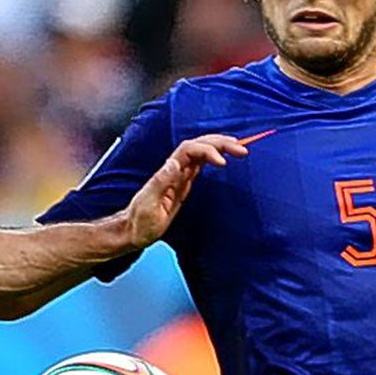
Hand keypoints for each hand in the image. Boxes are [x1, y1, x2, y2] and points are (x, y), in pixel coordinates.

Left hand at [121, 133, 246, 248]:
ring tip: (240, 149)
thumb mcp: (148, 205)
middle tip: (242, 148)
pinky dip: (213, 157)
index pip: (190, 150)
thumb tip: (173, 162)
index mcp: (168, 172)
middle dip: (220, 143)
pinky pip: (200, 164)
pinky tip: (224, 158)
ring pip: (201, 153)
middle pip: (199, 146)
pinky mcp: (183, 184)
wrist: (133, 231)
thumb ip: (160, 183)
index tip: (223, 162)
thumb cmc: (140, 222)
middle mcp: (174, 170)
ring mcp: (179, 176)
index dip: (207, 150)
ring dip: (220, 147)